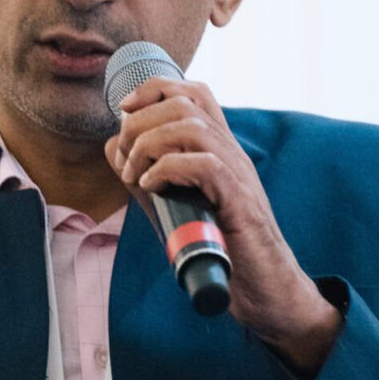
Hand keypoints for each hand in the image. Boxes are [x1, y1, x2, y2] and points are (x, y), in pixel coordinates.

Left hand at [105, 78, 340, 373]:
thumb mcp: (176, 205)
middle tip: (126, 158)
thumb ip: (148, 175)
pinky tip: (151, 188)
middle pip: (184, 102)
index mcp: (219, 149)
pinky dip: (167, 170)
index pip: (193, 92)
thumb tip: (112, 149)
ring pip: (191, 127)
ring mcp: (238, 175)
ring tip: (135, 175)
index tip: (125, 111)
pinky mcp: (240, 202)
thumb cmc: (222, 250)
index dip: (154, 89)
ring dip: (149, 145)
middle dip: (141, 122)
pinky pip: (204, 165)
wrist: (266, 290)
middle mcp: (232, 153)